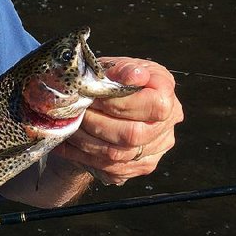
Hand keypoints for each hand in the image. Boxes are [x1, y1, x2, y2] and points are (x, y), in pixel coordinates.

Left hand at [53, 57, 182, 185]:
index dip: (121, 103)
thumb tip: (134, 76)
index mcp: (166, 93)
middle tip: (75, 113)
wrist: (105, 104)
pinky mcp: (139, 166)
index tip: (94, 96)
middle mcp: (167, 125)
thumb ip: (122, 70)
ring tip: (68, 127)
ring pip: (118, 155)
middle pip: (134, 134)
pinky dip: (83, 156)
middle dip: (97, 123)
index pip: (156, 106)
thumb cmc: (111, 81)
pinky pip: (110, 169)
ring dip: (85, 141)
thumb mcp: (114, 67)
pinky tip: (68, 143)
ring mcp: (156, 150)